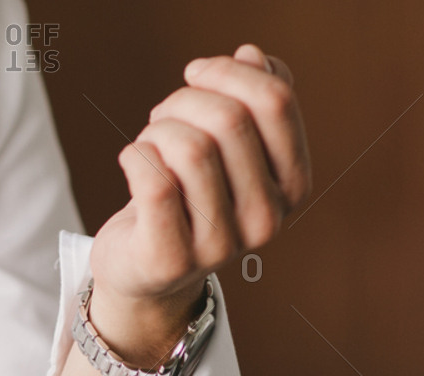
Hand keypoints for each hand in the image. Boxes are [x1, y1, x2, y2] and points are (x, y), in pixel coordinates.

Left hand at [87, 43, 312, 365]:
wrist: (146, 271)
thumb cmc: (188, 197)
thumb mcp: (227, 148)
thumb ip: (251, 101)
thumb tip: (253, 56)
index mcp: (292, 185)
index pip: (275, 101)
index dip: (228, 73)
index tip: (196, 74)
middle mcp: (266, 220)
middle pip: (229, 119)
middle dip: (184, 100)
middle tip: (163, 117)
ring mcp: (220, 246)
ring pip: (190, 148)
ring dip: (157, 131)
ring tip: (150, 145)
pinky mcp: (171, 259)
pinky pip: (154, 181)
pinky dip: (134, 156)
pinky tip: (131, 161)